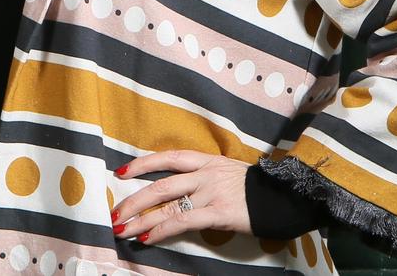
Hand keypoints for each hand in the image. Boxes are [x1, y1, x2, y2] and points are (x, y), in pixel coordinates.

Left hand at [111, 150, 250, 244]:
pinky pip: (183, 221)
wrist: (282, 195)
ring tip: (122, 229)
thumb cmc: (253, 187)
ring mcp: (211, 192)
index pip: (168, 158)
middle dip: (134, 199)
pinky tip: (148, 238)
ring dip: (141, 219)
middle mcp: (205, 173)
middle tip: (115, 212)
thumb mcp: (227, 172)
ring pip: (168, 205)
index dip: (143, 164)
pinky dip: (162, 230)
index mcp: (206, 160)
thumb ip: (204, 176)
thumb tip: (181, 189)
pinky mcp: (218, 213)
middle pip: (161, 185)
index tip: (121, 171)